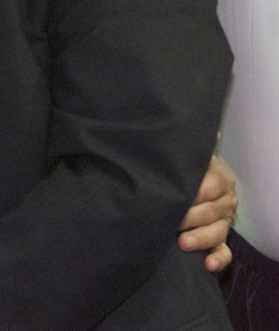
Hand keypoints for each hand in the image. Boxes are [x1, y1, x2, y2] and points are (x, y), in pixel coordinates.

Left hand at [178, 154, 236, 271]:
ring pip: (218, 232)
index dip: (196, 192)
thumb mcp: (190, 156)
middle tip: (171, 221)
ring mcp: (223, 221)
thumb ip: (189, 146)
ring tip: (183, 243)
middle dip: (192, 217)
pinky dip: (218, 259)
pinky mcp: (219, 239)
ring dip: (202, 238)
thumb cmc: (184, 167)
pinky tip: (208, 265)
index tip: (175, 195)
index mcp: (219, 178)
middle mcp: (225, 200)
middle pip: (214, 211)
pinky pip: (224, 251)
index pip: (213, 185)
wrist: (189, 181)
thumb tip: (205, 130)